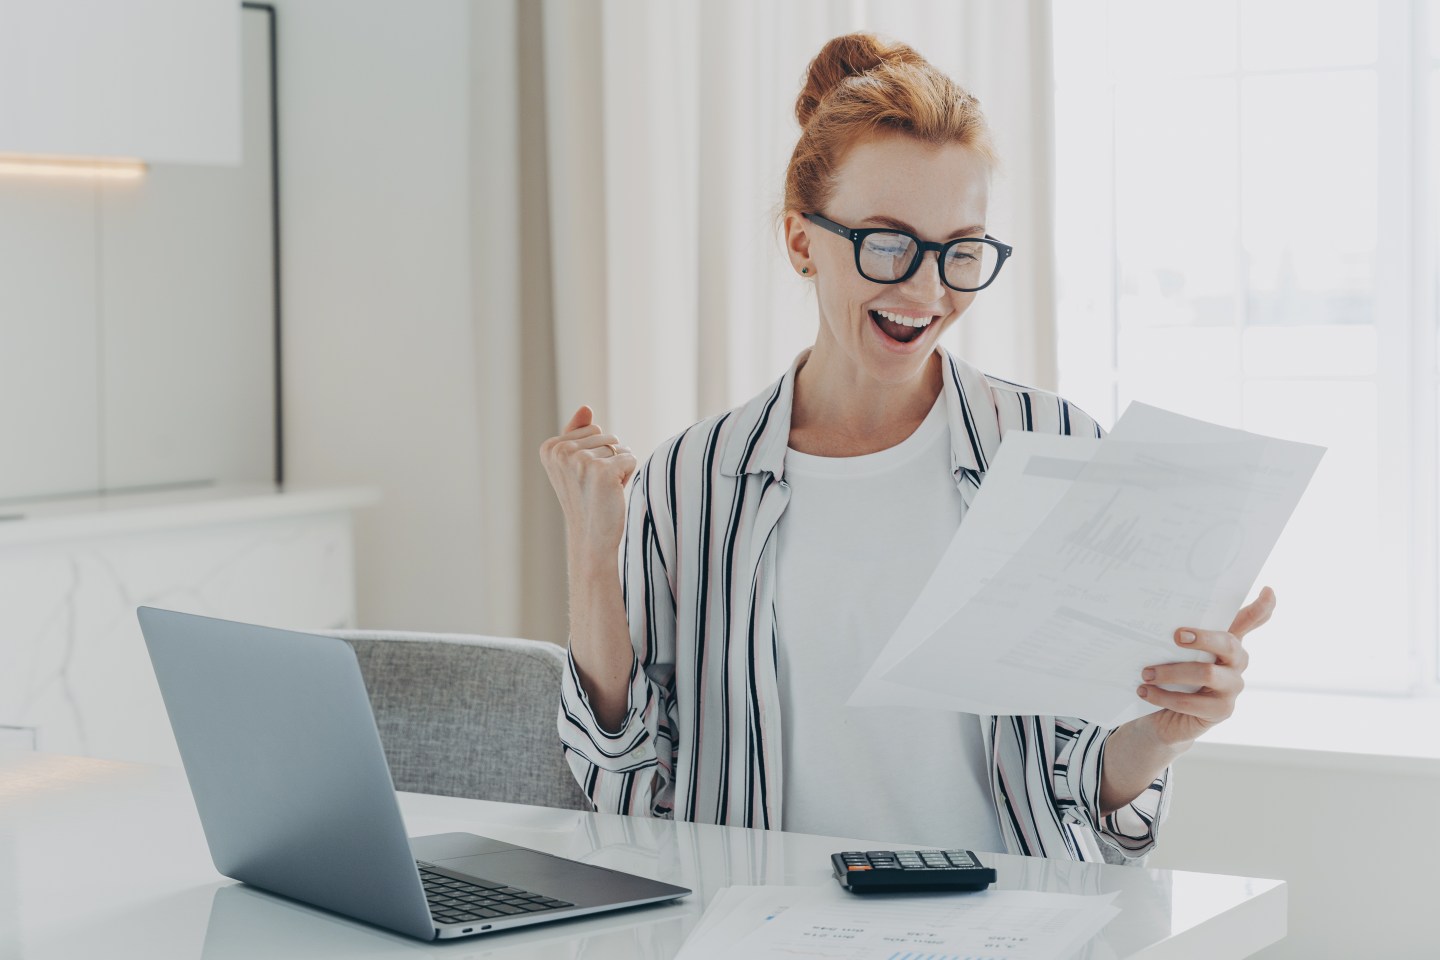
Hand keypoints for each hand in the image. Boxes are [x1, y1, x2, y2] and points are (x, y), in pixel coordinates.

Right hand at [539, 405, 636, 559]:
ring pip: (619, 446)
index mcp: (550, 447)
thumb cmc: (586, 501)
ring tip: (603, 491)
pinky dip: (628, 475)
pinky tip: (613, 494)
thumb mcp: (575, 464)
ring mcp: (580, 460)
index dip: (596, 453)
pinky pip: (630, 457)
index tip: (584, 478)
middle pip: (606, 435)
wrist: (591, 540)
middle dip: (609, 459)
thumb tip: (586, 407)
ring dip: (618, 468)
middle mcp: (561, 451)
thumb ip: (578, 434)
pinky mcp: (602, 470)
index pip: (592, 429)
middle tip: (595, 487)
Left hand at [1135, 586, 1275, 746]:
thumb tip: (1157, 615)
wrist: (1163, 717)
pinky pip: (1191, 702)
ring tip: (1146, 673)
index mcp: (1227, 640)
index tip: (1268, 590)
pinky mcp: (1222, 711)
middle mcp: (1237, 661)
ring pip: (1207, 673)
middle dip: (1203, 637)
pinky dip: (1164, 696)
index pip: (1250, 620)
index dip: (1262, 607)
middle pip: (1227, 643)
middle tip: (1176, 635)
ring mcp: (1233, 686)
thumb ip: (1174, 633)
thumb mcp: (1171, 651)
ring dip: (1171, 672)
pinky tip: (1145, 691)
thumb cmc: (1170, 676)